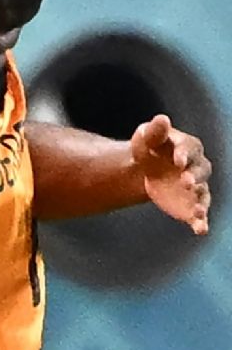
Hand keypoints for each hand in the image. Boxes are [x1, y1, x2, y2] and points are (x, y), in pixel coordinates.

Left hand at [131, 114, 210, 234]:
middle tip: (186, 182)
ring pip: (203, 195)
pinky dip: (201, 222)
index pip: (190, 150)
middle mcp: (197, 168)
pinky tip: (200, 230)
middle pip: (200, 172)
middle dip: (194, 177)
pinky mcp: (191, 204)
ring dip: (201, 203)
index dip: (184, 155)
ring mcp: (196, 187)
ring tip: (196, 211)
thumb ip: (153, 131)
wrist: (148, 170)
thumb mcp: (146, 138)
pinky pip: (200, 214)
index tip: (177, 160)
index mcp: (188, 148)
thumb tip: (162, 119)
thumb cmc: (149, 149)